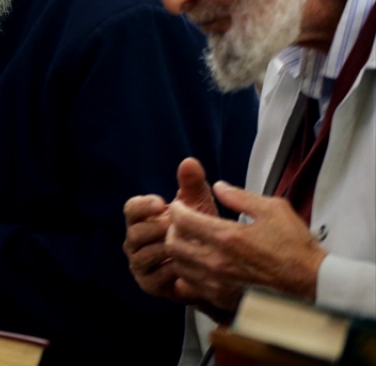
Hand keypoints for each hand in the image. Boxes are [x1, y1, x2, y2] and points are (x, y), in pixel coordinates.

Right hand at [123, 158, 217, 300]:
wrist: (212, 266)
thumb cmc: (199, 232)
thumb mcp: (198, 206)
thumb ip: (192, 184)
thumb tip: (190, 162)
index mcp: (141, 219)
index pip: (131, 209)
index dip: (143, 205)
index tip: (162, 203)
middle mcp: (134, 241)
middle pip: (136, 232)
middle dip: (160, 230)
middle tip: (181, 228)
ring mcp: (139, 264)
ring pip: (145, 254)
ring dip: (167, 250)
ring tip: (187, 246)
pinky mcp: (149, 284)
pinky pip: (155, 276)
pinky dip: (172, 270)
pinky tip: (188, 265)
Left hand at [165, 181, 327, 311]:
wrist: (312, 285)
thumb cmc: (295, 247)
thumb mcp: (273, 210)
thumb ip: (240, 196)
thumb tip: (219, 186)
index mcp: (227, 237)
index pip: (182, 220)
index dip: (177, 210)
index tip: (179, 206)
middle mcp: (217, 262)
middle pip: (173, 243)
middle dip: (173, 230)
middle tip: (182, 224)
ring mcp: (217, 283)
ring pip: (179, 265)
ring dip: (179, 251)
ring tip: (190, 242)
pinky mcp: (221, 298)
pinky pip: (191, 283)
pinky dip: (189, 271)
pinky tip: (200, 262)